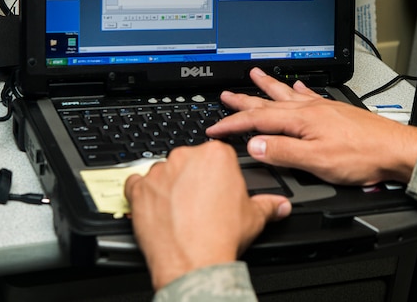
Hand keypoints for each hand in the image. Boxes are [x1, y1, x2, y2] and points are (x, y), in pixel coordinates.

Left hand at [124, 142, 290, 290]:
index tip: (216, 188)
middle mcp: (186, 157)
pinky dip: (143, 194)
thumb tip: (280, 205)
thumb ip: (269, 205)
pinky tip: (155, 209)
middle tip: (199, 201)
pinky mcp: (139, 189)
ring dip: (168, 185)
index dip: (216, 175)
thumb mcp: (254, 217)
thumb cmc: (222, 236)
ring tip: (178, 210)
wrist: (194, 261)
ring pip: (163, 172)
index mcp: (216, 155)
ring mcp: (159, 172)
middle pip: (188, 161)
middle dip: (191, 178)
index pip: (215, 155)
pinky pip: (136, 184)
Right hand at [212, 68, 416, 185]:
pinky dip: (298, 91)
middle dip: (244, 102)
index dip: (233, 124)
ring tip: (255, 75)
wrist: (395, 151)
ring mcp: (324, 109)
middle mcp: (311, 109)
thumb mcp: (317, 162)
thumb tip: (254, 146)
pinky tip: (298, 87)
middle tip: (226, 96)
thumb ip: (284, 153)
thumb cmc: (362, 157)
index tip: (215, 128)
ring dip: (269, 87)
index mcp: (302, 120)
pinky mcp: (336, 113)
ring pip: (288, 95)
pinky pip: (310, 96)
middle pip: (270, 103)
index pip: (258, 121)